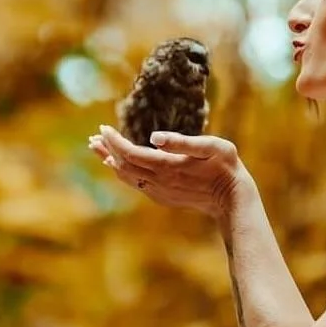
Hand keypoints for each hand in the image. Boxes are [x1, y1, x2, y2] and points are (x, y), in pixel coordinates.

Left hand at [88, 125, 246, 220]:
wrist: (232, 198)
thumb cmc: (225, 166)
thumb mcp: (211, 147)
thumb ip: (182, 141)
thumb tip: (154, 137)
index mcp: (168, 166)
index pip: (131, 153)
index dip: (114, 141)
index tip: (103, 128)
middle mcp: (159, 182)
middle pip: (123, 166)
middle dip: (107, 150)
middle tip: (93, 137)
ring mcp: (160, 191)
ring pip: (127, 177)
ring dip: (111, 162)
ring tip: (99, 150)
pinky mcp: (163, 196)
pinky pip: (136, 183)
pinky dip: (123, 172)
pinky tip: (120, 166)